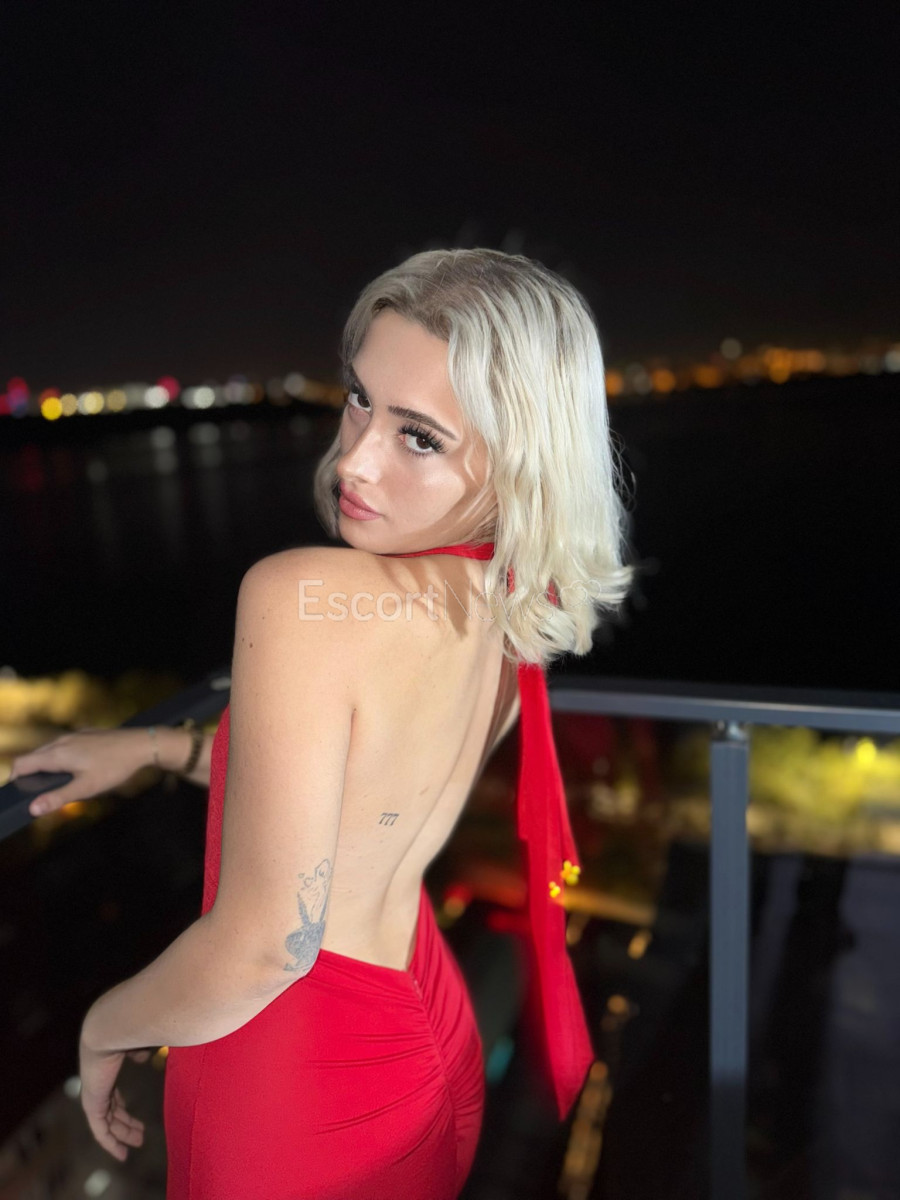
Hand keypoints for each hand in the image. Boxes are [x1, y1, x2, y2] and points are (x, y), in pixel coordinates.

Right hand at [8, 728, 152, 816]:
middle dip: (30, 774)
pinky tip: (75, 769)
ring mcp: (73, 735)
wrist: (141, 744)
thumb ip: (58, 797)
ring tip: (55, 784)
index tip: (19, 793)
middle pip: (33, 757)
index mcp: (57, 754)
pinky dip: (60, 758)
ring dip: (46, 766)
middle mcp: (61, 741)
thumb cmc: (114, 767)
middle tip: (38, 793)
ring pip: (49, 751)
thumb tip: (33, 808)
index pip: (22, 764)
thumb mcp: (86, 788)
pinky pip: (63, 746)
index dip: (15, 779)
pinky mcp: (85, 734)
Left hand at [78, 1032, 147, 1162]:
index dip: (123, 1110)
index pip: (112, 1097)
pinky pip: (101, 1129)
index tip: (135, 1119)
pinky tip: (122, 1154)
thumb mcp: (138, 1041)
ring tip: (138, 1144)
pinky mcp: (92, 1104)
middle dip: (125, 1124)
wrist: (108, 1028)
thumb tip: (141, 1057)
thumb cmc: (127, 1028)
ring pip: (108, 1122)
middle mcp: (98, 1084)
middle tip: (140, 1135)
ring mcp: (93, 1094)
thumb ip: (139, 1050)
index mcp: (106, 1069)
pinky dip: (111, 1143)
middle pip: (111, 1111)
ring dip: (122, 1136)